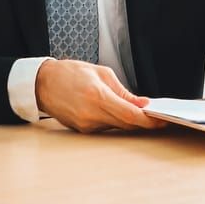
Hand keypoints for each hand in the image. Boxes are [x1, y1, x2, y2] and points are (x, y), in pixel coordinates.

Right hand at [35, 59, 166, 132]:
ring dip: (129, 120)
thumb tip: (142, 103)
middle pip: (126, 124)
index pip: (131, 116)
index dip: (149, 120)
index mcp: (98, 97)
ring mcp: (86, 125)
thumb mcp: (101, 74)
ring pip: (117, 127)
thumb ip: (123, 92)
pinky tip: (118, 112)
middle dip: (143, 121)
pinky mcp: (82, 130)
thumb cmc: (69, 73)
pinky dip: (115, 121)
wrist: (42, 83)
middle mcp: (91, 115)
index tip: (162, 120)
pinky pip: (105, 127)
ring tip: (138, 110)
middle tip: (156, 116)